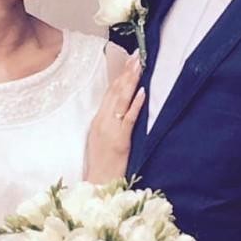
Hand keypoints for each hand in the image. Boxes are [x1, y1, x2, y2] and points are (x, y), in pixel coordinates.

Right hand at [85, 52, 144, 183]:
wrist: (98, 184)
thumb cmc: (103, 165)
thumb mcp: (102, 139)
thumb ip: (111, 122)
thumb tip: (123, 106)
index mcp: (98, 120)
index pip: (110, 92)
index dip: (120, 75)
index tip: (130, 61)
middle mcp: (102, 121)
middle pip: (115, 91)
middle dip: (127, 72)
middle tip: (138, 56)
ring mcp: (110, 130)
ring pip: (121, 100)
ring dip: (131, 81)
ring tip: (140, 66)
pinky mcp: (119, 140)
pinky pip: (128, 119)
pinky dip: (135, 104)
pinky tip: (142, 92)